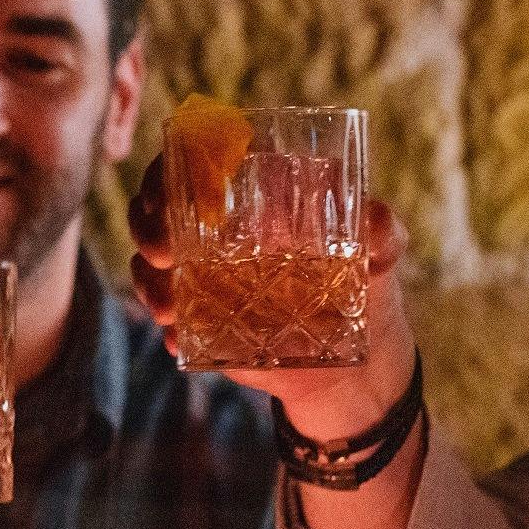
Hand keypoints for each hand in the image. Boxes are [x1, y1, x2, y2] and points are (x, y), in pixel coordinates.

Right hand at [127, 154, 420, 444]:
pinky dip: (168, 329)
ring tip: (166, 307)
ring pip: (150, 264)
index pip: (193, 164)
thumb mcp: (383, 253)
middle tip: (162, 252)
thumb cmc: (367, 287)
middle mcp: (218, 231)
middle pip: (155, 212)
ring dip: (147, 280)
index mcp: (253, 196)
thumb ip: (383, 232)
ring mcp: (205, 276)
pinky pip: (170, 319)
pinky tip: (178, 338)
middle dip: (145, 226)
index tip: (162, 191)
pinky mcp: (203, 320)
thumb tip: (375, 218)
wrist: (356, 364)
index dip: (164, 171)